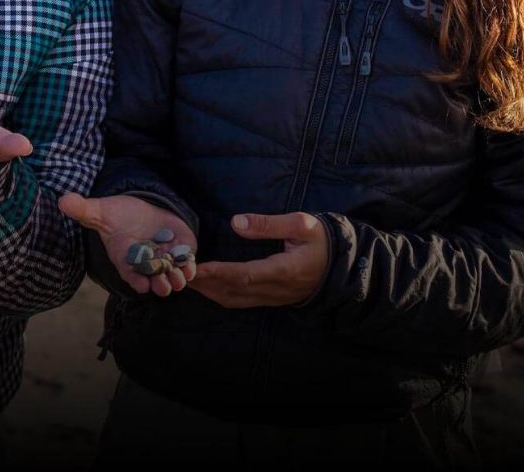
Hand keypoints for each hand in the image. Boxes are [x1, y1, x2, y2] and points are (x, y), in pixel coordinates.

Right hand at [59, 192, 196, 297]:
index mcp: (126, 260)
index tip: (143, 284)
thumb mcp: (101, 211)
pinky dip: (190, 263)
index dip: (137, 281)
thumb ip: (84, 209)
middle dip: (161, 285)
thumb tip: (63, 200)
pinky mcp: (180, 249)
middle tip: (164, 284)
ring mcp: (164, 259)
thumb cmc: (117, 215)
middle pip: (155, 281)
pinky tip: (190, 261)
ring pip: (174, 276)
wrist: (138, 208)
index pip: (131, 276)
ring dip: (179, 278)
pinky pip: (188, 262)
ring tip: (181, 274)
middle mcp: (146, 264)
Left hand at [190, 212, 328, 307]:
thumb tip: (237, 222)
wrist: (344, 266)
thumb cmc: (323, 240)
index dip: (219, 273)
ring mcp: (274, 297)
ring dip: (210, 291)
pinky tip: (207, 285)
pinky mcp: (272, 298)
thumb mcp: (302, 224)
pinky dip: (220, 294)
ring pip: (235, 300)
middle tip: (179, 273)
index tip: (196, 268)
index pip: (245, 275)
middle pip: (234, 292)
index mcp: (284, 270)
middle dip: (205, 284)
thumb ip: (269, 224)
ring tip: (186, 279)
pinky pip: (241, 301)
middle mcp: (276, 289)